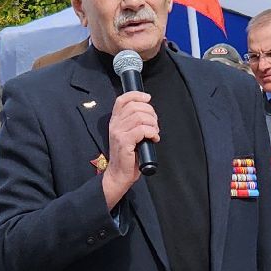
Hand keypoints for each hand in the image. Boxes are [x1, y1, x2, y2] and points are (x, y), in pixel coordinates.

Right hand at [102, 90, 158, 208]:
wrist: (119, 175)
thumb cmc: (127, 157)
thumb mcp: (128, 135)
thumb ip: (134, 123)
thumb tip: (149, 113)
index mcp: (115, 121)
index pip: (122, 100)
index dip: (136, 95)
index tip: (148, 98)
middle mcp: (115, 125)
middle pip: (135, 106)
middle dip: (150, 112)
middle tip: (155, 124)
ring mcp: (118, 133)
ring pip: (140, 117)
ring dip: (152, 124)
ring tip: (154, 132)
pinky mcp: (124, 142)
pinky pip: (142, 130)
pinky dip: (152, 133)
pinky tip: (154, 139)